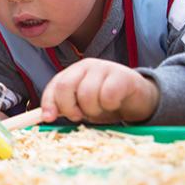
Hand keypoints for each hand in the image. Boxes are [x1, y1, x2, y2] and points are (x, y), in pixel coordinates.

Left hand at [40, 58, 158, 123]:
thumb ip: (65, 107)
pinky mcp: (122, 75)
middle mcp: (86, 66)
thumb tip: (46, 117)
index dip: (49, 103)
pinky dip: (109, 105)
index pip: (54, 85)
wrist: (138, 98)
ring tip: (101, 109)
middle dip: (69, 107)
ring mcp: (104, 68)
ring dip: (93, 110)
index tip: (49, 119)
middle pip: (65, 87)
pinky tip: (114, 104)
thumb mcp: (82, 106)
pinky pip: (108, 95)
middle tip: (80, 116)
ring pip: (86, 94)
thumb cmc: (106, 102)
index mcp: (73, 72)